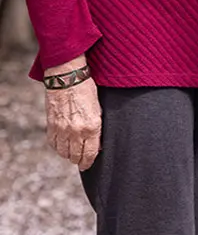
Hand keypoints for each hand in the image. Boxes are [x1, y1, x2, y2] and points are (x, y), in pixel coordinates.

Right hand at [43, 56, 101, 170]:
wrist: (67, 79)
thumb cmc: (87, 90)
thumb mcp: (99, 108)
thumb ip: (97, 127)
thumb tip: (97, 144)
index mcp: (92, 127)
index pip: (90, 153)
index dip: (88, 162)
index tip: (87, 165)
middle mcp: (76, 131)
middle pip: (75, 156)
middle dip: (79, 160)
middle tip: (81, 160)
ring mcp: (62, 130)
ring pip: (63, 152)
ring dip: (68, 154)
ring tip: (72, 153)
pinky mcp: (51, 126)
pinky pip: (53, 144)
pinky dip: (58, 146)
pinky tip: (62, 144)